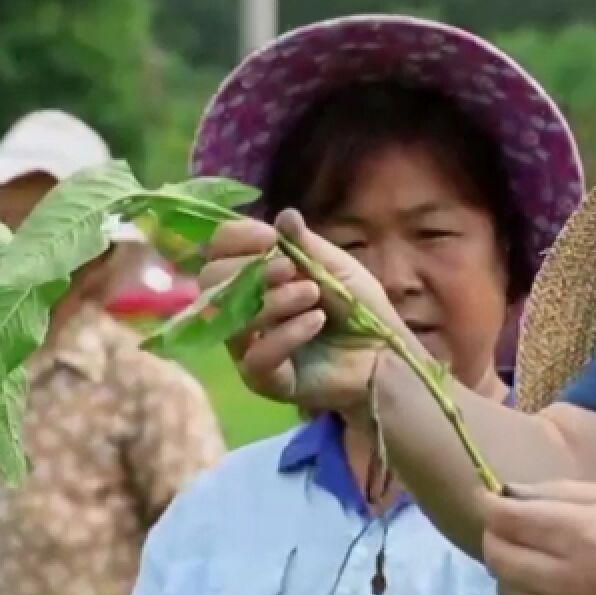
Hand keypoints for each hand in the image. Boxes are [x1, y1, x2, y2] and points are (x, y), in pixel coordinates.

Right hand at [200, 208, 402, 422]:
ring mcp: (248, 347)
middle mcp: (242, 309)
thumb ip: (306, 245)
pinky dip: (287, 334)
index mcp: (255, 276)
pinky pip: (256, 356)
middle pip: (211, 283)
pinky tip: (315, 322)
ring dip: (276, 300)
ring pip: (233, 318)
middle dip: (249, 270)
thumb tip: (285, 214)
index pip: (218, 251)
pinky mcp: (262, 379)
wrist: (384, 356)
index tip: (269, 237)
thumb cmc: (358, 308)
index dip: (236, 238)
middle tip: (290, 269)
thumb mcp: (336, 268)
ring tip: (313, 294)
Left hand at [482, 481, 595, 594]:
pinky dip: (524, 593)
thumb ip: (563, 493)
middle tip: (504, 520)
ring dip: (505, 566)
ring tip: (523, 549)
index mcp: (577, 533)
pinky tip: (543, 578)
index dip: (486, 501)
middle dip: (491, 534)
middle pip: (497, 557)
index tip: (484, 491)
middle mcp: (564, 576)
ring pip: (507, 590)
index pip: (506, 518)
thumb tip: (513, 491)